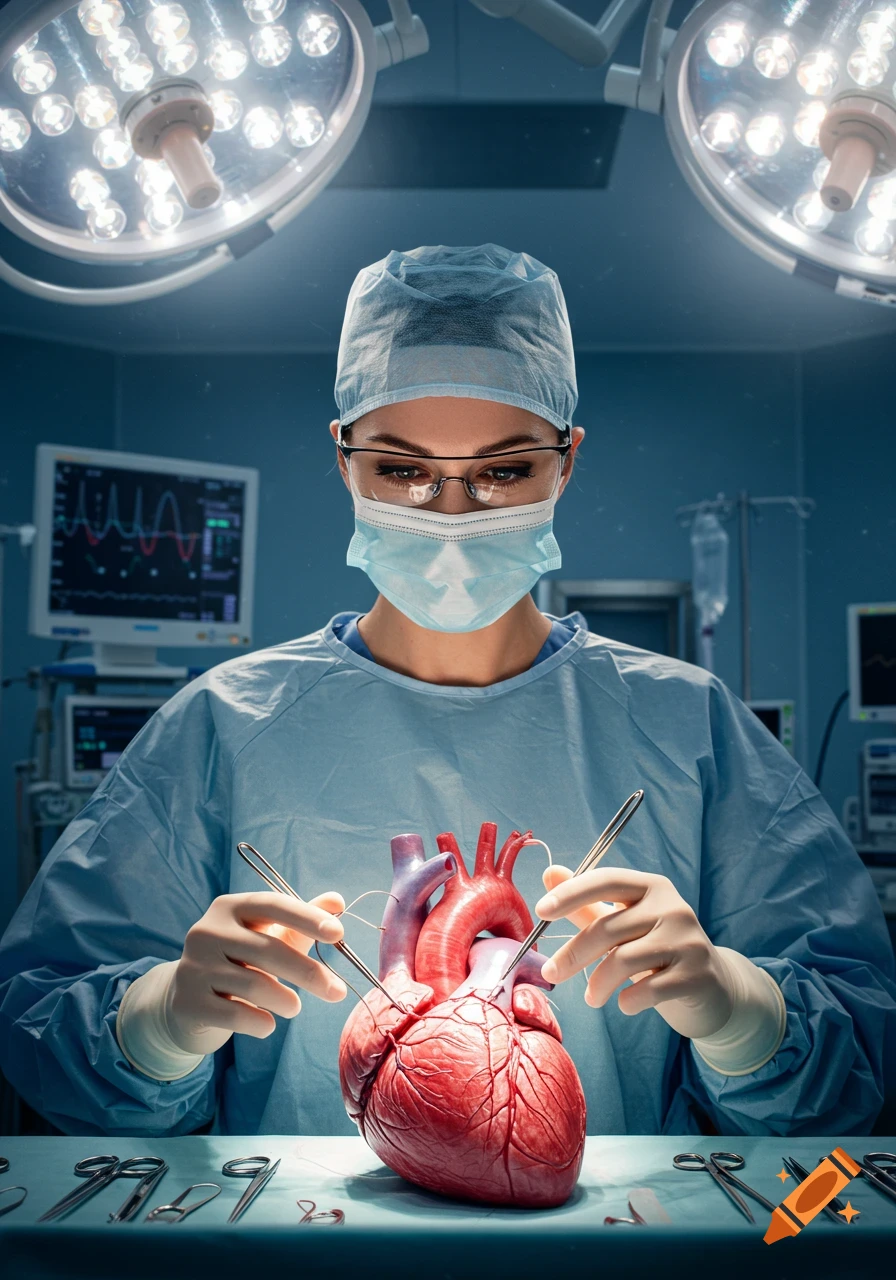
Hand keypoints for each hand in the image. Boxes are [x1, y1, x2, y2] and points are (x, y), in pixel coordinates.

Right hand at [167, 890, 347, 1052]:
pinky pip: (237, 1015)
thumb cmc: (238, 963)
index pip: (272, 905)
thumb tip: (337, 900)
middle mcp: (207, 932)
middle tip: (337, 992)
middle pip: (268, 950)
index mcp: (229, 907)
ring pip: (255, 985)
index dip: (306, 917)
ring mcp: (193, 967)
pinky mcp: (188, 1003)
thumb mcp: (268, 937)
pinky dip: (261, 1023)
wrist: (186, 1001)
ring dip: (286, 1001)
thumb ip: (301, 921)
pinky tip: (267, 1024)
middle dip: (309, 973)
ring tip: (294, 1007)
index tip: (338, 933)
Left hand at [535, 866, 734, 1038]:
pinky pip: (648, 988)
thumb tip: (550, 872)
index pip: (607, 880)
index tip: (541, 910)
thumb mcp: (622, 924)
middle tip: (551, 974)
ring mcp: (687, 940)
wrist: (712, 987)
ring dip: (598, 984)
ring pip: (624, 961)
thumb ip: (586, 903)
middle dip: (573, 954)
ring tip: (592, 998)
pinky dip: (627, 1001)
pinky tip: (624, 1004)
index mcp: (651, 887)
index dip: (572, 893)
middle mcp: (672, 907)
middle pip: (609, 927)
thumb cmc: (656, 951)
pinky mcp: (696, 974)